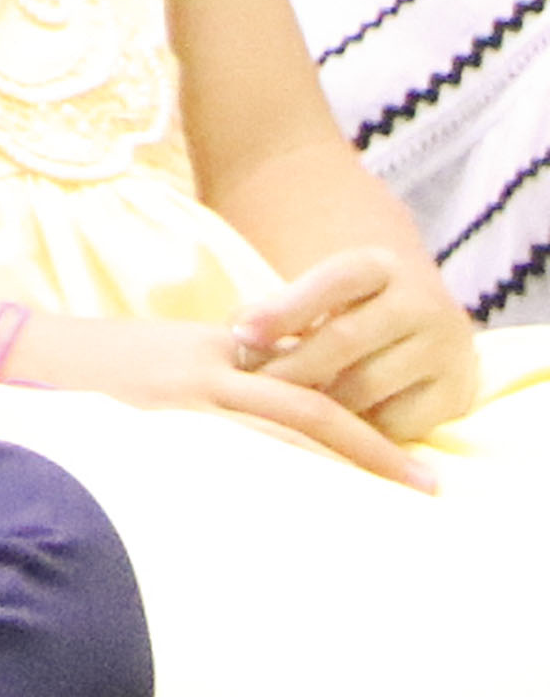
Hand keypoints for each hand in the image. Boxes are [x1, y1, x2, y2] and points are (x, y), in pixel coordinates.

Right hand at [20, 299, 433, 488]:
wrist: (5, 350)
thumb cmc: (79, 366)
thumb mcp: (160, 359)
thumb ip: (214, 381)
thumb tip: (262, 416)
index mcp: (215, 350)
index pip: (306, 381)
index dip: (358, 419)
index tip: (398, 454)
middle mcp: (208, 370)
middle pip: (312, 409)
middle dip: (373, 447)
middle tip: (423, 485)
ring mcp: (180, 400)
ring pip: (283, 430)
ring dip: (338, 466)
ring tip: (380, 501)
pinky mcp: (149, 426)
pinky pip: (225, 456)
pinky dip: (269, 481)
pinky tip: (294, 515)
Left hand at [222, 244, 483, 447]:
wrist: (417, 335)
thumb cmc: (341, 317)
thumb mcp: (314, 298)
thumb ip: (275, 311)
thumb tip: (239, 337)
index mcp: (380, 267)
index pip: (333, 281)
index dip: (284, 309)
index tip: (239, 334)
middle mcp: (422, 302)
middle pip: (345, 338)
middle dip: (291, 368)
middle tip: (252, 390)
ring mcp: (447, 349)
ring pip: (366, 385)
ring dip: (319, 402)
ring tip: (283, 409)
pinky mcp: (457, 395)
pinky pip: (395, 422)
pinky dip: (357, 429)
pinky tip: (330, 429)